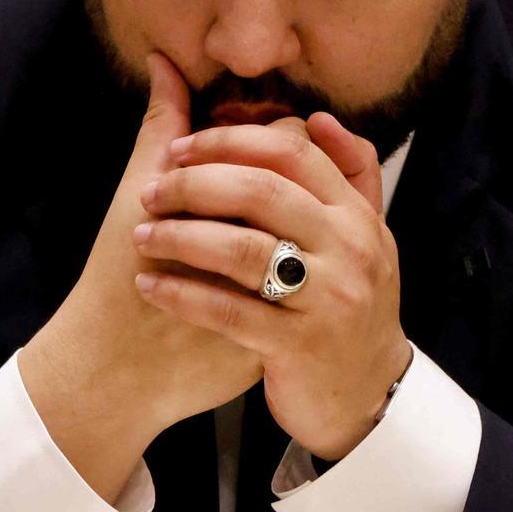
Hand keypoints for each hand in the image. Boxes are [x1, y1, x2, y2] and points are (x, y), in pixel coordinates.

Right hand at [20, 57, 262, 502]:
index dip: (264, 139)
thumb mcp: (136, 197)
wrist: (109, 375)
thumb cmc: (115, 280)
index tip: (232, 149)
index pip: (286, 148)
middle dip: (280, 182)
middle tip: (245, 187)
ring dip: (288, 230)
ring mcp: (278, 304)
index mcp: (236, 212)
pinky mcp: (277, 342)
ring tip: (252, 226)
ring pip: (305, 247)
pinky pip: (298, 301)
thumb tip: (165, 62)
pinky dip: (284, 279)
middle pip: (304, 191)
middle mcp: (269, 257)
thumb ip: (162, 129)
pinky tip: (259, 269)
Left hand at [134, 112, 410, 460]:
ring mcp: (328, 299)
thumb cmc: (347, 307)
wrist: (369, 394)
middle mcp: (349, 250)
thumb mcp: (361, 238)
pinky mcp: (300, 346)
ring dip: (181, 237)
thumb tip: (315, 117)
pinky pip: (230, 312)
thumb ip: (345, 175)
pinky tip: (150, 286)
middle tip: (152, 191)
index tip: (182, 146)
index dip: (230, 141)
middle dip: (195, 184)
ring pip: (242, 249)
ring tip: (143, 237)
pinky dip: (183, 295)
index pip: (292, 151)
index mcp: (356, 215)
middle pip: (261, 191)